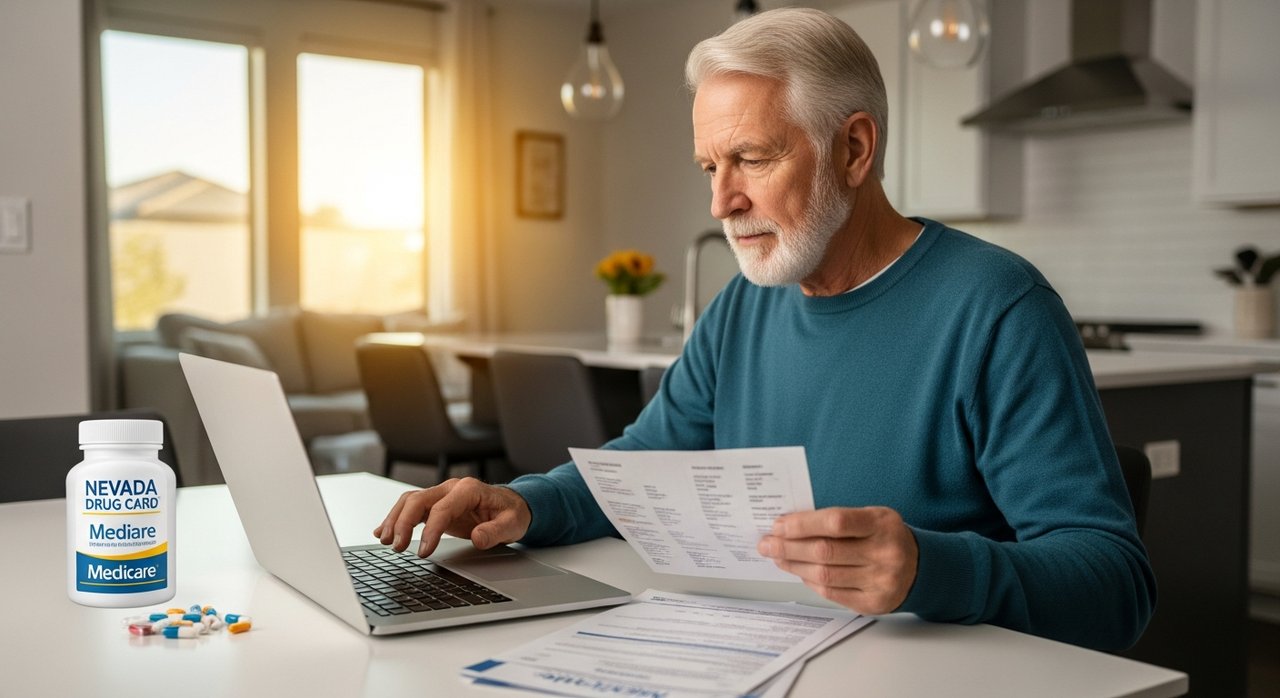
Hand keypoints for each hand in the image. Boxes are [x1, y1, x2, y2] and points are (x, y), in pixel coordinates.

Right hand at [373, 478, 532, 557]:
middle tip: (397, 546)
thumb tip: (478, 538)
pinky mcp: (436, 504)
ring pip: (410, 501)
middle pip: (418, 500)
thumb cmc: (512, 513)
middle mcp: (452, 488)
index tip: (423, 551)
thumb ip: (496, 531)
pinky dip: (397, 519)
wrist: (512, 505)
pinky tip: (384, 531)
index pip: (442, 508)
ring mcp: (442, 494)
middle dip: (404, 523)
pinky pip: (412, 508)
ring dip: (396, 520)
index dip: (431, 530)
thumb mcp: (512, 524)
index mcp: (469, 489)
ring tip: (386, 541)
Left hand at [757, 506, 917, 614]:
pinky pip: (832, 593)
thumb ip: (836, 520)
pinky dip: (810, 581)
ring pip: (824, 575)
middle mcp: (885, 553)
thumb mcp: (871, 517)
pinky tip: (799, 571)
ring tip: (778, 557)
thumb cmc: (885, 536)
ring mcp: (881, 581)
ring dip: (794, 565)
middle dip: (788, 547)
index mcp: (882, 524)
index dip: (803, 524)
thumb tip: (789, 526)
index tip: (779, 525)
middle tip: (767, 543)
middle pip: (825, 551)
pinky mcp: (874, 603)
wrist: (921, 567)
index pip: (836, 522)